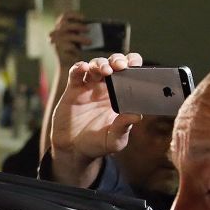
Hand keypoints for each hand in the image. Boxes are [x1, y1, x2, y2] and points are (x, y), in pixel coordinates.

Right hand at [49, 11, 89, 67]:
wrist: (67, 65)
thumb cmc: (74, 50)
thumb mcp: (76, 37)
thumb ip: (79, 30)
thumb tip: (90, 26)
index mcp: (58, 28)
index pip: (64, 16)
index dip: (74, 15)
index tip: (84, 18)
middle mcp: (54, 33)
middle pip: (66, 25)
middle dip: (78, 26)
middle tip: (88, 30)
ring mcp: (55, 41)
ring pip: (69, 36)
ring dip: (81, 38)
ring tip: (90, 42)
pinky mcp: (58, 49)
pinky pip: (70, 46)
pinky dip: (76, 48)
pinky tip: (79, 51)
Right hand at [50, 52, 144, 187]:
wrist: (73, 150)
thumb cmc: (96, 144)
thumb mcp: (114, 140)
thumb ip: (124, 128)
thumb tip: (137, 116)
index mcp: (121, 96)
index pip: (130, 73)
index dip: (134, 65)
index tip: (136, 66)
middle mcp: (106, 88)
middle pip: (114, 63)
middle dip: (118, 60)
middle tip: (120, 66)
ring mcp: (89, 87)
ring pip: (96, 65)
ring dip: (101, 63)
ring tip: (105, 70)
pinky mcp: (73, 89)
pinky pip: (76, 73)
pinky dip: (80, 67)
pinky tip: (84, 68)